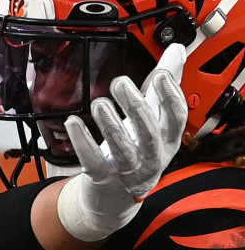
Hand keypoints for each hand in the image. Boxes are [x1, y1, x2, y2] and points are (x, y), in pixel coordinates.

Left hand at [57, 43, 187, 241]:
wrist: (117, 197)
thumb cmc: (137, 151)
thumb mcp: (153, 121)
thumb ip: (161, 87)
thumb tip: (176, 51)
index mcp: (167, 140)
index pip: (177, 118)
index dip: (171, 96)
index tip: (160, 75)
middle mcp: (151, 156)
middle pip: (149, 131)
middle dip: (135, 105)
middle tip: (120, 82)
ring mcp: (127, 169)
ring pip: (122, 146)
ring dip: (109, 121)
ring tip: (99, 103)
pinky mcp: (102, 177)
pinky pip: (92, 159)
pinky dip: (82, 140)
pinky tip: (73, 122)